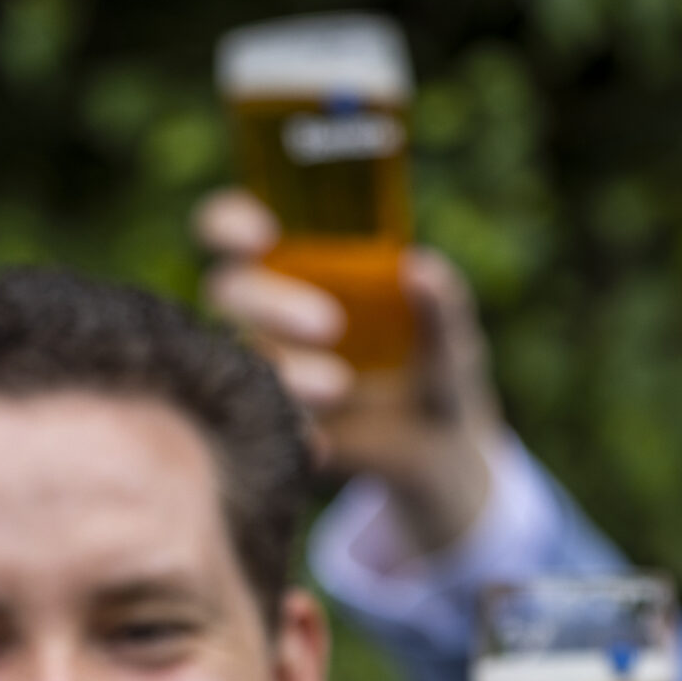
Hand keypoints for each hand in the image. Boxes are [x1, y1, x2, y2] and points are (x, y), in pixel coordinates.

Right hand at [196, 188, 506, 553]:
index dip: (231, 226)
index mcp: (297, 269)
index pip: (232, 232)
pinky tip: (320, 441)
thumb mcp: (452, 344)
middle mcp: (264, 316)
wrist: (434, 453)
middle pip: (229, 292)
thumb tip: (420, 267)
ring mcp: (259, 371)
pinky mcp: (265, 424)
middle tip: (329, 325)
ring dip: (284, 369)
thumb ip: (442, 307)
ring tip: (339, 389)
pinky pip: (258, 423)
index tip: (262, 236)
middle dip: (269, 304)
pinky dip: (288, 428)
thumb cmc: (439, 373)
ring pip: (238, 357)